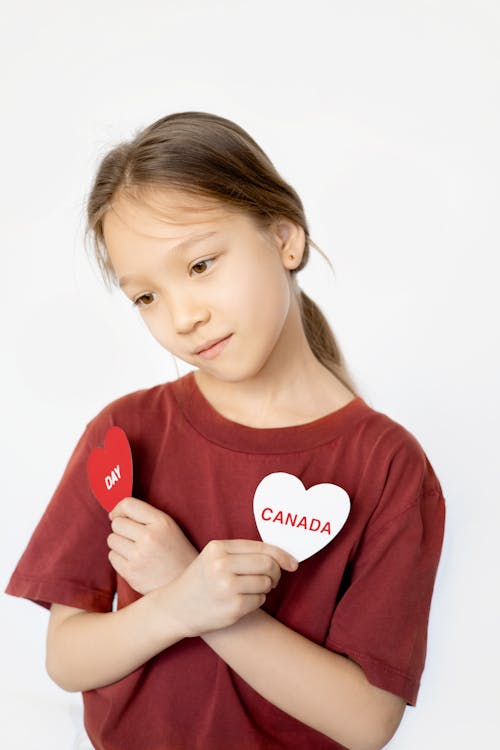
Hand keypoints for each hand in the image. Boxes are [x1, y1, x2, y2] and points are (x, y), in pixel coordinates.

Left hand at [107, 497, 197, 594]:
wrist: (184, 583)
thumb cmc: (175, 552)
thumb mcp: (168, 527)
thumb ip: (144, 516)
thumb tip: (113, 514)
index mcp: (161, 522)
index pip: (127, 505)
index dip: (118, 509)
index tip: (118, 515)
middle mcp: (149, 537)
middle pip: (116, 524)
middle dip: (121, 529)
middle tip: (133, 537)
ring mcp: (139, 556)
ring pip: (112, 540)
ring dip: (119, 544)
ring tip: (135, 549)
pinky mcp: (131, 573)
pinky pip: (112, 556)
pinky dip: (119, 558)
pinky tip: (134, 561)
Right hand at [167, 539, 297, 637]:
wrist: (175, 608)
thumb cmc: (201, 580)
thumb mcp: (214, 557)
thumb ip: (242, 553)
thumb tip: (282, 556)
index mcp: (218, 548)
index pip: (261, 547)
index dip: (282, 555)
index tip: (293, 563)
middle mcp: (222, 565)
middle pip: (268, 564)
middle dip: (275, 572)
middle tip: (271, 579)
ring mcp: (227, 587)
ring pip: (266, 583)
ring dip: (264, 588)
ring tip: (249, 590)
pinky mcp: (233, 607)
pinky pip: (260, 600)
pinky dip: (257, 600)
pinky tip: (241, 601)